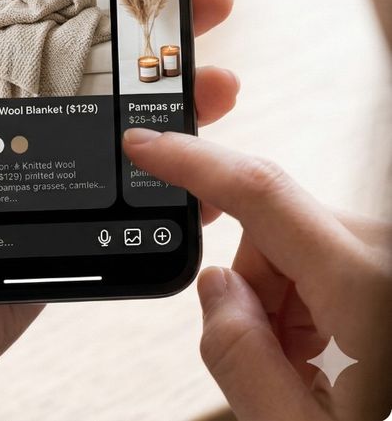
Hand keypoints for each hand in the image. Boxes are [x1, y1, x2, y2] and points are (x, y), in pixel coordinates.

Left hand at [0, 0, 240, 419]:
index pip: (15, 17)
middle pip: (83, 63)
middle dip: (147, 30)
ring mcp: (28, 179)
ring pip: (117, 124)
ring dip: (173, 98)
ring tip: (217, 77)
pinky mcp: (55, 234)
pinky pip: (125, 198)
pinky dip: (174, 178)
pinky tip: (206, 159)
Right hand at [124, 130, 391, 420]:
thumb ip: (240, 356)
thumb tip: (215, 286)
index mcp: (367, 287)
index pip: (262, 193)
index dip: (193, 163)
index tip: (144, 145)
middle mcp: (385, 253)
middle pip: (269, 232)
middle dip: (248, 289)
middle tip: (276, 360)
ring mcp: (387, 254)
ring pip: (289, 247)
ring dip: (278, 302)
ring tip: (309, 366)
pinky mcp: (384, 261)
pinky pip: (317, 261)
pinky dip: (304, 304)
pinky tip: (329, 352)